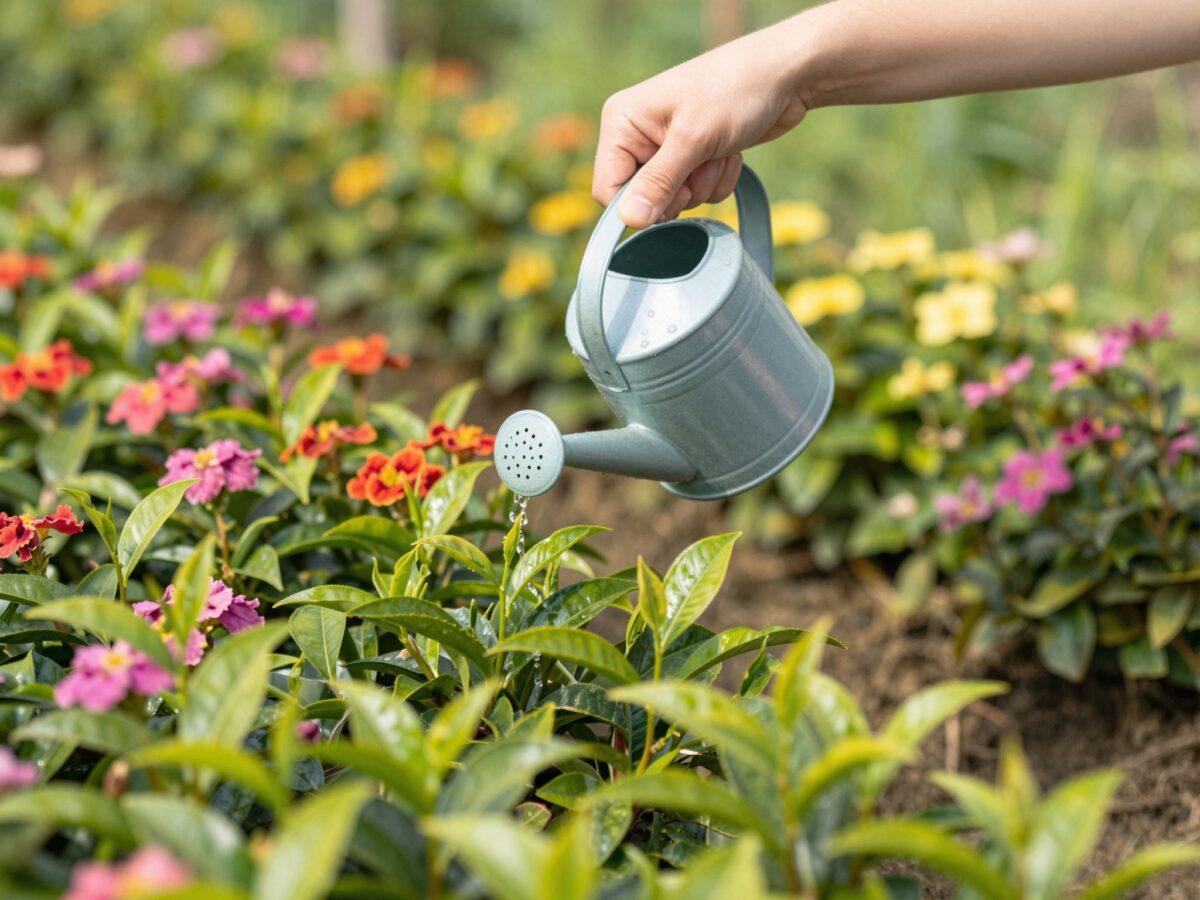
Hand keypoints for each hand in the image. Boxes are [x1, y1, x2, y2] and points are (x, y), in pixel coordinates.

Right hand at [592, 23, 809, 228]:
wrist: (784, 74)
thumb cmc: (735, 89)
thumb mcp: (693, 138)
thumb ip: (658, 183)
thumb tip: (630, 220)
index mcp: (623, 122)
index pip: (608, 189)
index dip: (639, 204)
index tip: (674, 194)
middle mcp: (639, 135)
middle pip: (644, 199)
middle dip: (680, 191)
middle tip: (702, 163)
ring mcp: (667, 147)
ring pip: (675, 199)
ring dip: (704, 183)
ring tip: (719, 150)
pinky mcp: (695, 157)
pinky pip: (698, 193)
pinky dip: (718, 179)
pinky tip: (730, 152)